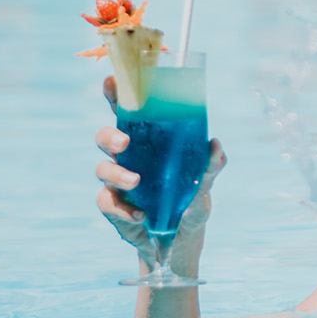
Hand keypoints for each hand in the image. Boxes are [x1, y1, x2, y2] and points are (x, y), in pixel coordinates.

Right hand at [94, 75, 224, 279]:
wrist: (182, 237)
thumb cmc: (191, 199)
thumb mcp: (204, 182)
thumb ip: (211, 165)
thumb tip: (215, 144)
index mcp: (148, 141)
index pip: (127, 112)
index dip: (115, 95)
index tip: (110, 80)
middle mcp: (128, 157)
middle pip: (104, 137)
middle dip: (109, 136)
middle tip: (125, 142)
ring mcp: (116, 181)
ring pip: (101, 169)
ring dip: (116, 174)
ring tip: (135, 182)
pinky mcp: (112, 206)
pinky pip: (106, 202)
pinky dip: (122, 208)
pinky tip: (140, 216)